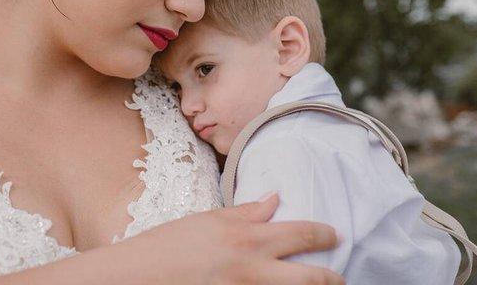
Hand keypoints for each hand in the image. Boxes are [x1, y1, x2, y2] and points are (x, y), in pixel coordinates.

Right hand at [118, 193, 344, 283]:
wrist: (138, 276)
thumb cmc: (170, 245)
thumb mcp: (209, 220)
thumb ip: (246, 212)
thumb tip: (274, 199)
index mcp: (246, 239)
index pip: (299, 235)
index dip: (322, 234)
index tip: (334, 234)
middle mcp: (252, 270)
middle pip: (309, 279)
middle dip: (331, 279)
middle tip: (339, 277)